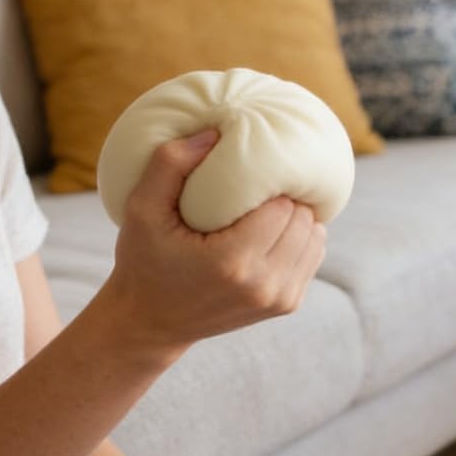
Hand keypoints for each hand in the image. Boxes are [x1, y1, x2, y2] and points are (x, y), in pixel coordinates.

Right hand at [102, 130, 326, 357]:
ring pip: (315, 237)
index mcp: (231, 262)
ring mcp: (278, 299)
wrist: (148, 322)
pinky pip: (312, 255)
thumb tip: (214, 133)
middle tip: (255, 187)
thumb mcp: (141, 209)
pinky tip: (269, 230)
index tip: (248, 174)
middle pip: (303, 220)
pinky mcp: (285, 305)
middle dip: (285, 198)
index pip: (282, 207)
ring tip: (262, 207)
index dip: (270, 183)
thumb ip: (170, 164)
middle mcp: (263, 285)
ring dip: (295, 217)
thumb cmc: (142, 260)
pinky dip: (298, 238)